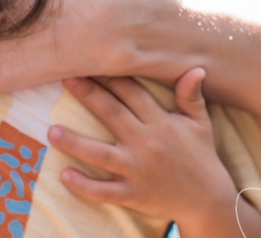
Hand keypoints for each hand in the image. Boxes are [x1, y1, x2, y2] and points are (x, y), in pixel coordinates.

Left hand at [46, 69, 249, 231]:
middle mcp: (147, 144)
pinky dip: (84, 186)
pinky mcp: (133, 194)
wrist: (209, 200)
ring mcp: (138, 170)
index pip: (131, 93)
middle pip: (112, 114)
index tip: (90, 59)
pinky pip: (105, 191)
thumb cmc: (201, 156)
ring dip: (75, 143)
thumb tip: (195, 68)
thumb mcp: (199, 123)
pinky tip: (64, 175)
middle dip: (89, 95)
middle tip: (65, 78)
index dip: (111, 75)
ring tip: (51, 131)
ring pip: (101, 155)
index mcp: (160, 123)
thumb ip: (191, 96)